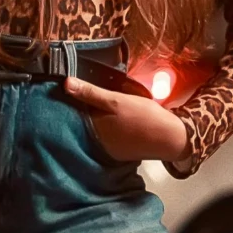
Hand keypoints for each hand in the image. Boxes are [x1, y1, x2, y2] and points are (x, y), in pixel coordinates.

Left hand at [61, 75, 189, 164]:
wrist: (170, 138)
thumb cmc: (143, 117)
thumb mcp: (117, 100)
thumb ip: (91, 93)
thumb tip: (65, 83)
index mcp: (93, 129)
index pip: (72, 114)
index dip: (68, 101)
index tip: (63, 89)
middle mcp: (96, 142)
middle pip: (81, 122)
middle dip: (79, 109)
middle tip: (77, 91)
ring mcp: (107, 147)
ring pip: (93, 128)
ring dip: (92, 117)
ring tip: (91, 101)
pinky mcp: (118, 149)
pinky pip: (104, 134)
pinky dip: (104, 125)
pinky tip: (108, 115)